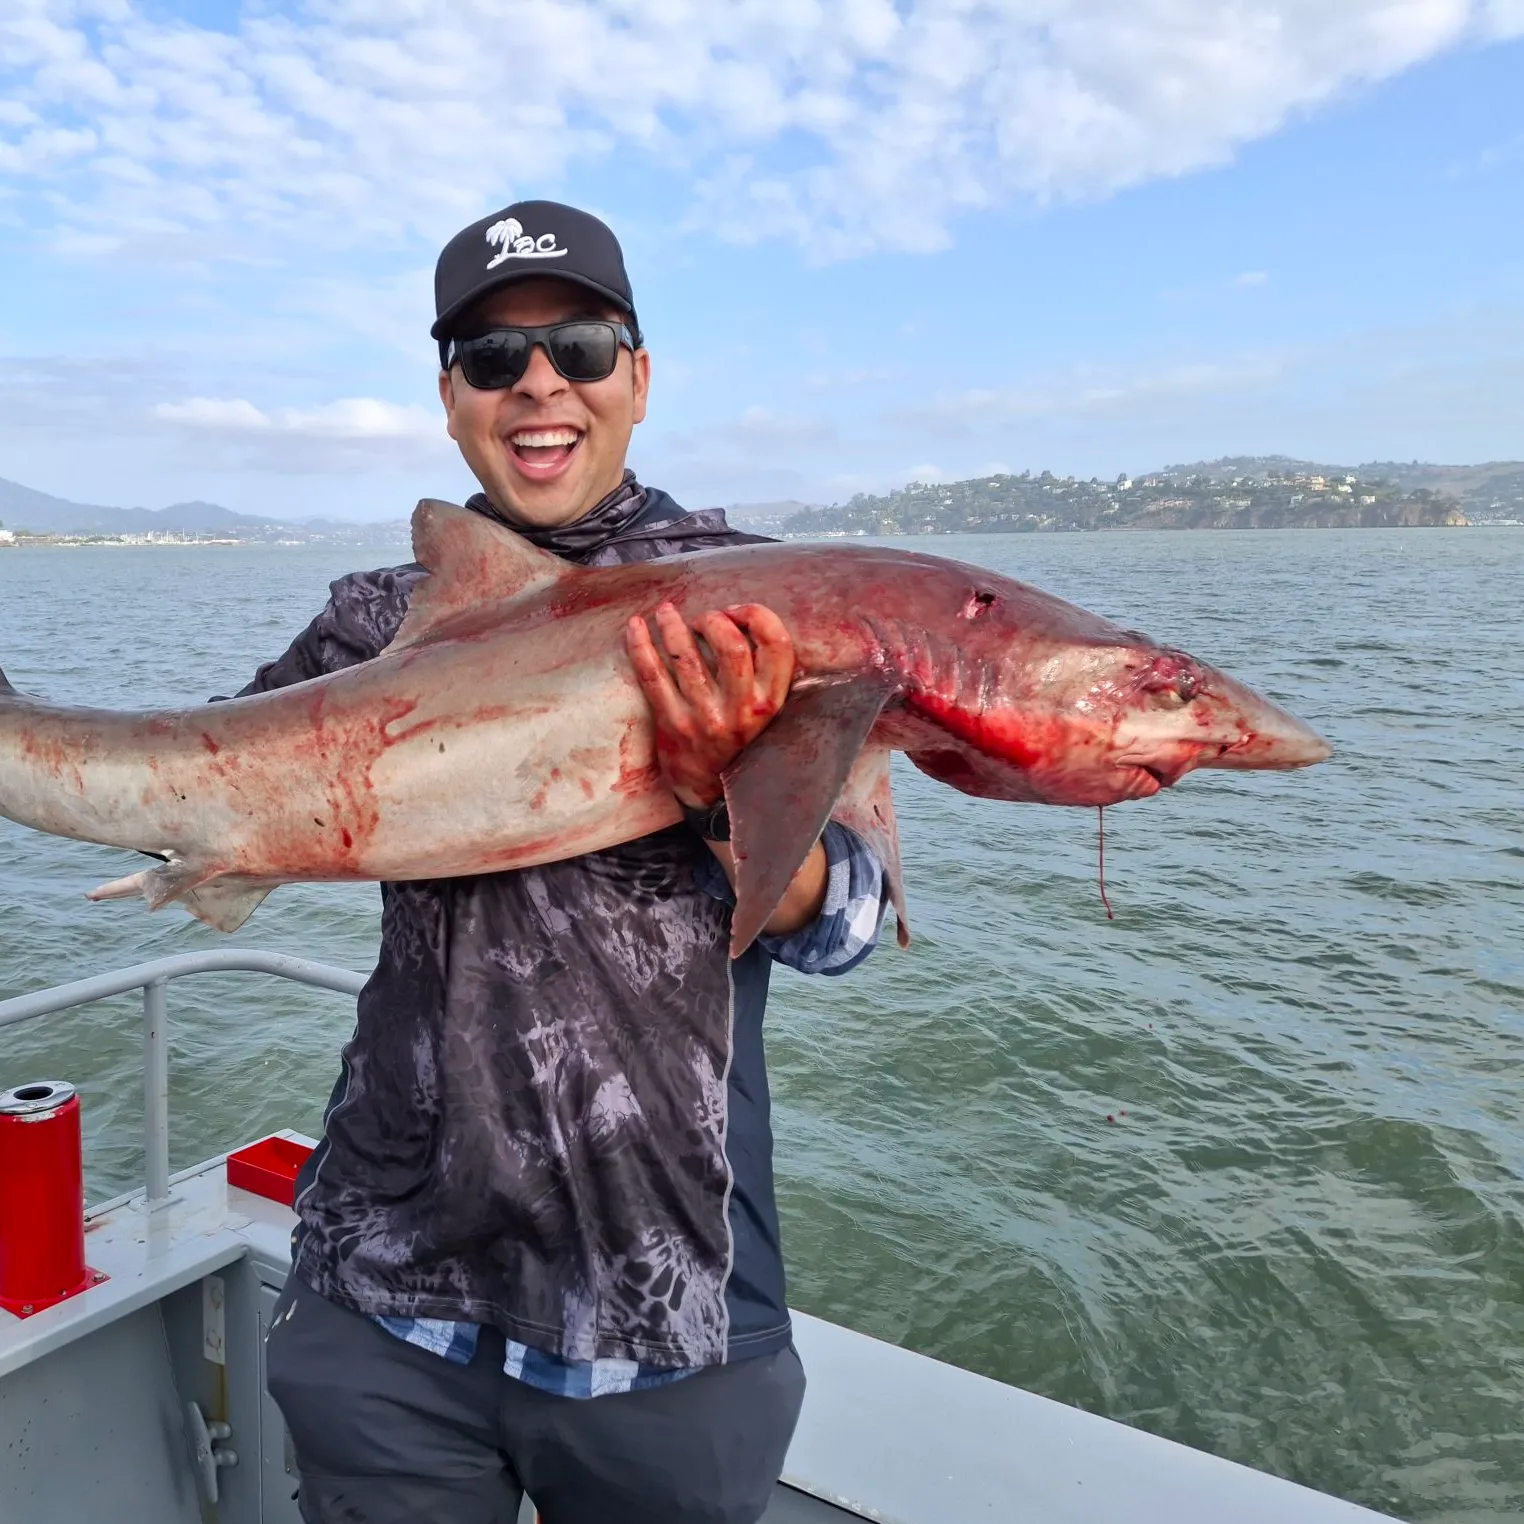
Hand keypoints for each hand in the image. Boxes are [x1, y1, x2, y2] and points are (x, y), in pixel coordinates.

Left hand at [625, 602, 794, 807]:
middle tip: (703, 619)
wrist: (709, 791)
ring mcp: (704, 717)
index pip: (776, 643)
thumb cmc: (738, 740)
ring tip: (667, 612)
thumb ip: (767, 674)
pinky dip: (641, 646)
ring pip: (687, 657)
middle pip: (731, 646)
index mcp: (771, 702)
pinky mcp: (672, 724)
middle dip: (714, 620)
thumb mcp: (767, 712)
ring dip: (673, 625)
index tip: (738, 613)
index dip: (756, 616)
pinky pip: (652, 675)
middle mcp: (742, 710)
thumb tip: (745, 619)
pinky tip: (635, 626)